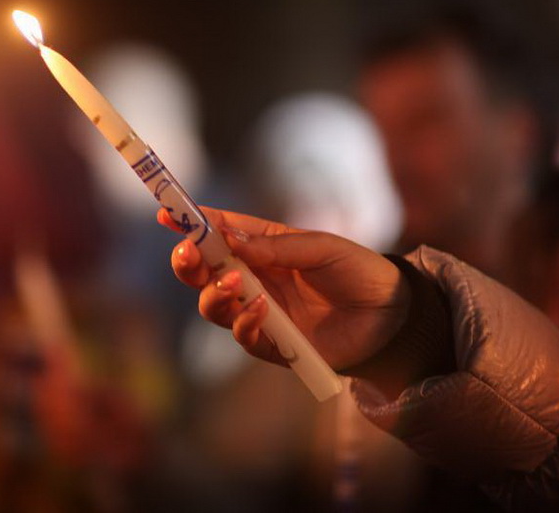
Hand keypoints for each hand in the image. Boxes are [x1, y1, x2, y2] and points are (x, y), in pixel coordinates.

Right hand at [159, 207, 409, 370]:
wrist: (392, 317)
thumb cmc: (358, 271)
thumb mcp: (320, 248)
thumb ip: (274, 246)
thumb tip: (228, 238)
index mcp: (262, 247)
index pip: (218, 233)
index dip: (191, 224)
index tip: (166, 213)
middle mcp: (253, 278)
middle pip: (202, 272)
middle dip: (187, 262)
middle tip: (188, 254)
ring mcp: (259, 312)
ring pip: (212, 305)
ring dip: (214, 293)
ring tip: (235, 284)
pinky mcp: (272, 343)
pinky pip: (242, 335)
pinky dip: (245, 321)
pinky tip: (262, 309)